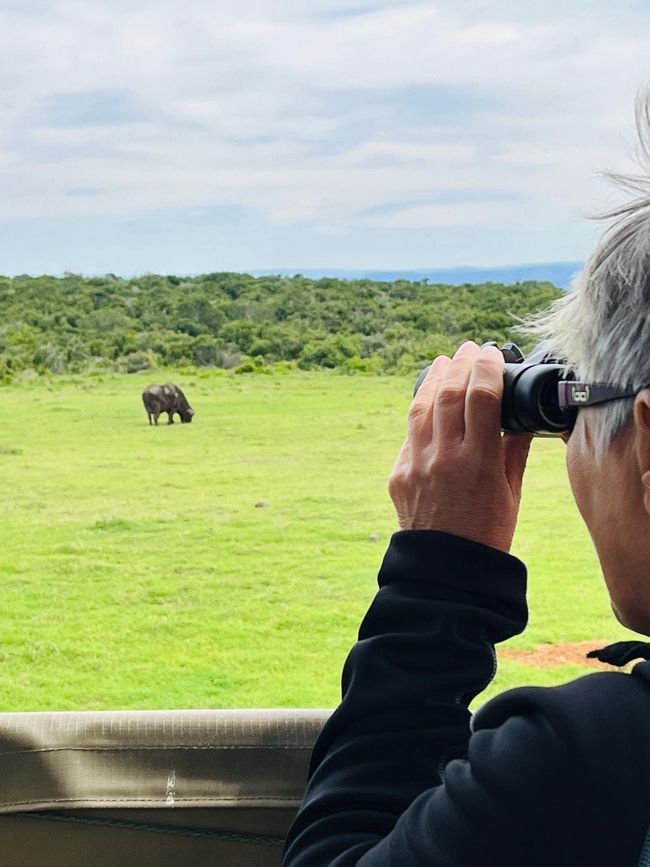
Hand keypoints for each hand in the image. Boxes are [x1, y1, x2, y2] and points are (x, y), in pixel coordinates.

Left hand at [388, 341, 533, 552]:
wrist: (445, 570)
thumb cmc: (487, 534)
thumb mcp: (511, 493)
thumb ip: (514, 452)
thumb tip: (521, 420)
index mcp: (478, 462)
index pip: (481, 397)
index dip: (486, 368)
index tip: (491, 352)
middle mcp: (443, 458)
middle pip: (449, 394)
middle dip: (459, 364)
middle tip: (468, 349)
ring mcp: (416, 464)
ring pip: (421, 408)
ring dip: (433, 380)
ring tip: (443, 362)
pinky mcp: (398, 474)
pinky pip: (409, 436)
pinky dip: (421, 415)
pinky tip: (429, 404)